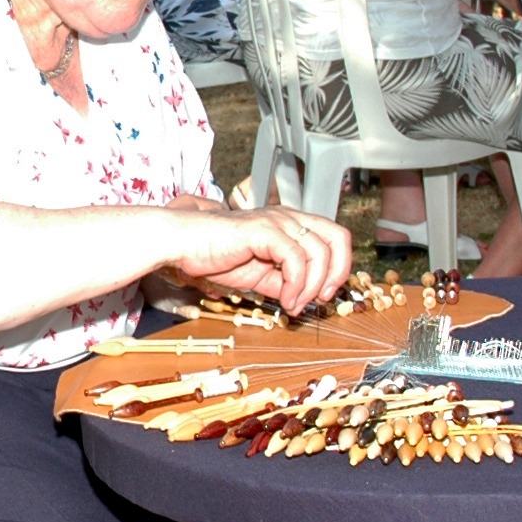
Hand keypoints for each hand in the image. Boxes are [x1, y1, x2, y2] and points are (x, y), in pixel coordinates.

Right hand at [164, 202, 351, 315]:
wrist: (182, 244)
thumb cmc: (213, 254)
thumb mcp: (259, 275)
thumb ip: (284, 283)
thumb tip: (302, 300)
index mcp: (289, 224)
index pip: (334, 237)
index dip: (339, 267)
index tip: (324, 294)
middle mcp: (288, 217)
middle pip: (338, 238)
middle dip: (336, 273)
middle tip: (320, 298)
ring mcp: (277, 221)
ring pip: (319, 251)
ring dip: (311, 286)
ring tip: (293, 304)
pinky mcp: (263, 230)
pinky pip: (295, 258)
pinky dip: (296, 284)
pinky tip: (284, 299)